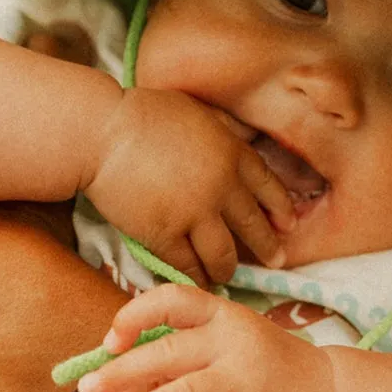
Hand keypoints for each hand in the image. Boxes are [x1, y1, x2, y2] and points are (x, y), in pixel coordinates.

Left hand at [76, 285, 333, 391]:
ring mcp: (247, 382)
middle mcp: (234, 342)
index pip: (174, 299)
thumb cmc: (259, 370)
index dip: (137, 315)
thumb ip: (172, 367)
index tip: (111, 339)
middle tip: (86, 391)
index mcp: (221, 316)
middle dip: (123, 372)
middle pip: (170, 352)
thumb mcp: (219, 354)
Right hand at [88, 90, 294, 284]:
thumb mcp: (197, 109)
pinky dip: (194, 276)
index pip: (268, 186)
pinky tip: (196, 281)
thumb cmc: (144, 113)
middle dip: (268, 247)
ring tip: (227, 275)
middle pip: (253, 225)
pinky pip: (187, 265)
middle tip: (277, 261)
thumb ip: (224, 129)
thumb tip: (242, 137)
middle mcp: (221, 186)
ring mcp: (194, 214)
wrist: (103, 132)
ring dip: (228, 269)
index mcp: (231, 152)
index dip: (280, 208)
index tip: (288, 224)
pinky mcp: (165, 235)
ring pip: (223, 255)